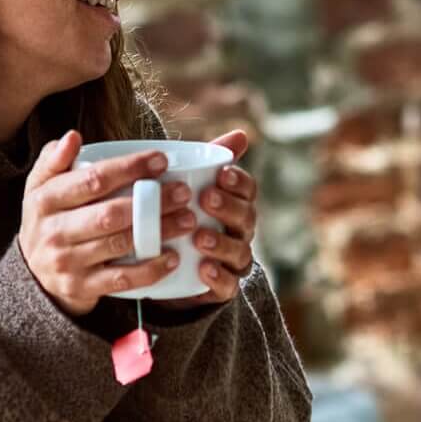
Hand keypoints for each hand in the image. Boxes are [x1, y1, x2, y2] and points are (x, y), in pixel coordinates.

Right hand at [19, 131, 181, 316]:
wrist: (32, 273)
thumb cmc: (49, 218)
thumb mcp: (42, 186)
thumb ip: (55, 160)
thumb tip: (73, 136)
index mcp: (45, 199)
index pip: (92, 180)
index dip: (129, 168)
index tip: (161, 161)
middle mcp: (53, 231)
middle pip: (110, 213)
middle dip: (152, 202)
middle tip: (183, 193)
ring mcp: (66, 262)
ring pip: (119, 245)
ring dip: (158, 232)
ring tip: (188, 220)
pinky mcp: (81, 287)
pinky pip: (120, 279)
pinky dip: (149, 270)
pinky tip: (172, 257)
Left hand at [150, 129, 258, 309]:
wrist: (172, 268)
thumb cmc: (188, 217)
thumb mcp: (192, 189)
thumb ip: (211, 161)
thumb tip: (241, 134)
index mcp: (236, 204)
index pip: (248, 190)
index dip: (238, 182)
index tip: (221, 173)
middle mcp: (240, 232)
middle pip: (246, 218)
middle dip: (229, 207)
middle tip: (207, 198)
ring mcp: (233, 261)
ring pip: (239, 252)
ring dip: (221, 244)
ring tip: (200, 237)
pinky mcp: (221, 287)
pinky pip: (227, 285)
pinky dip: (218, 277)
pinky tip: (203, 269)